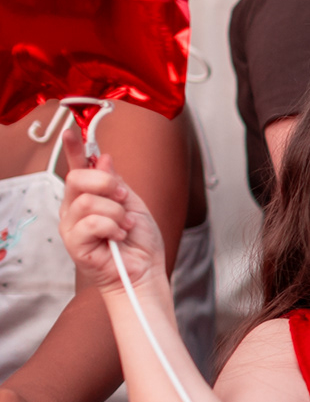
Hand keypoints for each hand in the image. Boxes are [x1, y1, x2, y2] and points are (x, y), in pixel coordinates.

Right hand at [56, 128, 164, 293]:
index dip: (73, 149)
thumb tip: (103, 158)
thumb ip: (116, 182)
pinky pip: (91, 222)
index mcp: (89, 197)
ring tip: (124, 226)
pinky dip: (112, 227)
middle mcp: (75, 209)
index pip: (77, 168)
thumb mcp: (133, 204)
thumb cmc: (139, 242)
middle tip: (124, 199)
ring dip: (116, 212)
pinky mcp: (74, 243)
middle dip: (107, 184)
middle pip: (78, 178)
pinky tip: (117, 237)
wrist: (145, 270)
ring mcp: (72, 226)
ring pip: (88, 201)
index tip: (72, 130)